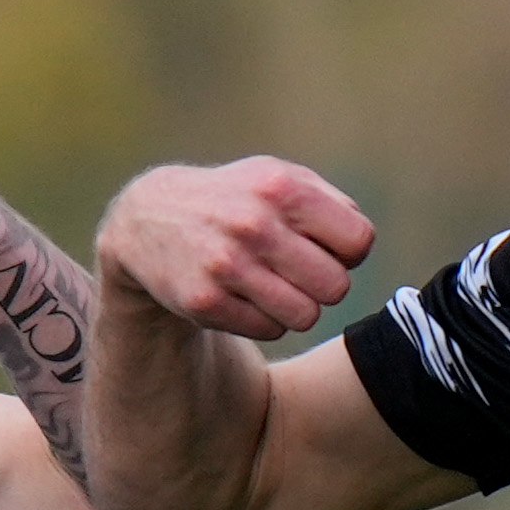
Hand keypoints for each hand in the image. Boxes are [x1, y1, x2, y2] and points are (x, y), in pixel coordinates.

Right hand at [97, 159, 377, 339]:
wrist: (149, 220)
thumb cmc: (234, 199)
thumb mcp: (277, 178)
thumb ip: (329, 203)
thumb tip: (360, 246)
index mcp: (282, 189)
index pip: (358, 242)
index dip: (348, 252)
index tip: (325, 248)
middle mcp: (255, 225)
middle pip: (336, 287)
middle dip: (323, 285)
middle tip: (299, 273)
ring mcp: (227, 265)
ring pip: (306, 316)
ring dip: (296, 306)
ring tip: (273, 285)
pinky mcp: (205, 301)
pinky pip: (270, 330)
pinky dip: (264, 320)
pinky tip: (244, 296)